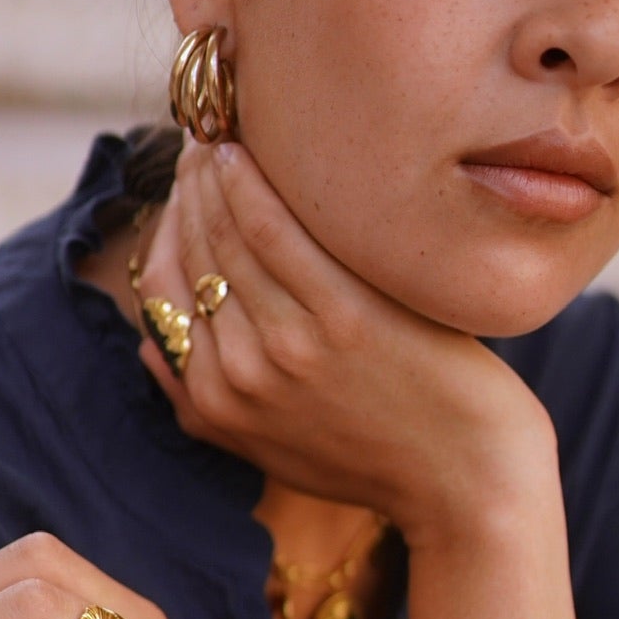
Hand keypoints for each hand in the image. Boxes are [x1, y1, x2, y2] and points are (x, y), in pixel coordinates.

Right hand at [136, 140, 558, 549]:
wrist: (465, 488)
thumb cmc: (376, 461)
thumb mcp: (270, 450)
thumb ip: (207, 407)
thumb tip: (153, 351)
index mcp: (214, 405)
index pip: (161, 292)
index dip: (167, 227)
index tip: (185, 186)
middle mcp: (240, 376)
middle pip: (190, 254)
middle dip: (187, 188)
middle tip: (202, 138)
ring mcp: (290, 346)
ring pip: (226, 234)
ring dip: (214, 172)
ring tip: (226, 131)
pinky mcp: (345, 318)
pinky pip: (278, 231)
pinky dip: (253, 182)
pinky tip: (249, 150)